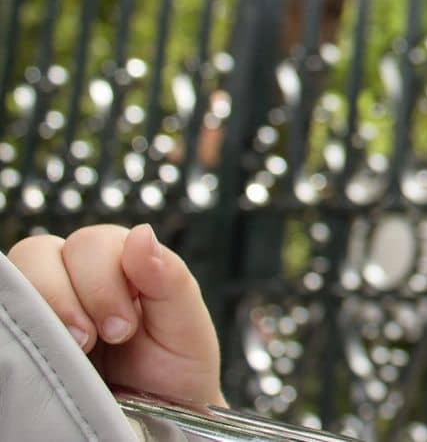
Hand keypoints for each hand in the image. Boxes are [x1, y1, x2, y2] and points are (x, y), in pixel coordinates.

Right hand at [6, 223, 223, 407]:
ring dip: (48, 305)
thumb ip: (170, 277)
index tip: (123, 330)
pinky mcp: (28, 329)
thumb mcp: (185, 324)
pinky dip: (22, 320)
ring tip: (78, 347)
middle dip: (74, 296)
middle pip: (47, 250)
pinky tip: (49, 347)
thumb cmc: (174, 367)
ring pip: (22, 271)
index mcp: (122, 261)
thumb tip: (142, 233)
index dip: (104, 281)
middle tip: (100, 340)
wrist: (159, 417)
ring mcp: (49, 301)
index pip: (93, 242)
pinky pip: (6, 306)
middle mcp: (79, 274)